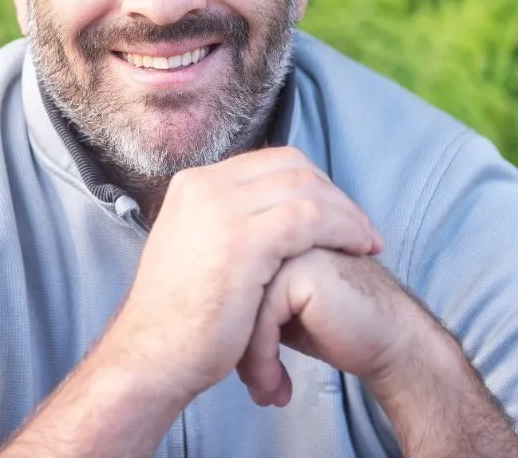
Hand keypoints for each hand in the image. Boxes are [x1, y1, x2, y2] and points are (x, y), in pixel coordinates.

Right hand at [105, 147, 383, 405]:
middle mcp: (205, 186)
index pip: (269, 162)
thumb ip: (222, 221)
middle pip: (291, 166)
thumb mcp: (192, 246)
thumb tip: (265, 213)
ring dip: (346, 212)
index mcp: (194, 184)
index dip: (310, 182)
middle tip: (358, 226)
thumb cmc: (178, 316)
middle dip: (333, 193)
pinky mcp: (243, 241)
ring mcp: (221, 210)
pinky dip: (343, 228)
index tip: (335, 212)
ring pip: (306, 189)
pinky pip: (311, 218)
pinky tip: (359, 248)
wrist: (150, 356)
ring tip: (367, 241)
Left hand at [237, 249, 424, 406]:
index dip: (227, 329)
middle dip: (232, 345)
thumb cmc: (333, 326)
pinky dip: (262, 359)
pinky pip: (259, 318)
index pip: (221, 277)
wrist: (390, 340)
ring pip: (237, 305)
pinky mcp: (301, 269)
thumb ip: (242, 295)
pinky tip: (277, 385)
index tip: (237, 368)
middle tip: (252, 384)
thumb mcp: (275, 309)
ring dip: (249, 358)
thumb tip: (195, 327)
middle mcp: (272, 231)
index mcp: (262, 231)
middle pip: (225, 290)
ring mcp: (287, 245)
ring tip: (265, 388)